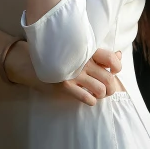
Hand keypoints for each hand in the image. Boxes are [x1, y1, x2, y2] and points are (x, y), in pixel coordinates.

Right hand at [6, 42, 121, 105]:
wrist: (30, 60)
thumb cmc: (57, 54)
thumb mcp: (77, 49)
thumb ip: (98, 53)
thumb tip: (118, 55)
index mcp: (86, 49)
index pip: (111, 59)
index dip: (116, 67)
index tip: (111, 70)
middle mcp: (82, 61)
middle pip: (109, 78)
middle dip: (111, 86)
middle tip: (105, 87)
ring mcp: (74, 74)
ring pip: (101, 90)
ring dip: (101, 94)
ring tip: (95, 92)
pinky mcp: (65, 86)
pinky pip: (88, 98)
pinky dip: (91, 100)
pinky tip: (86, 96)